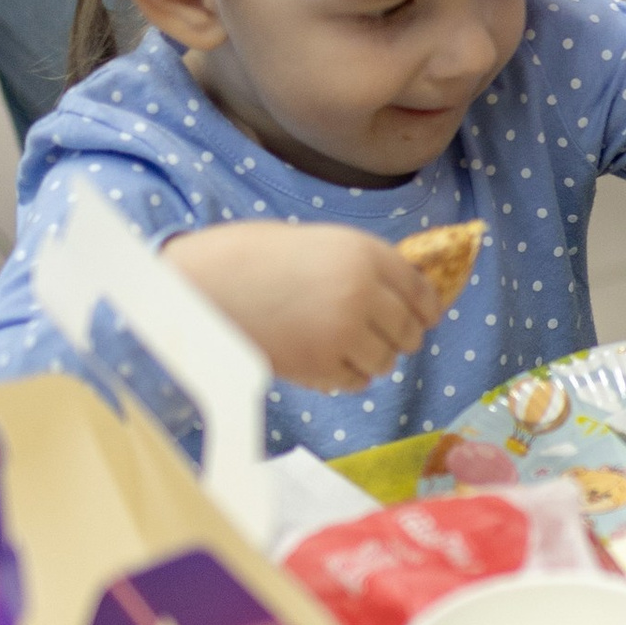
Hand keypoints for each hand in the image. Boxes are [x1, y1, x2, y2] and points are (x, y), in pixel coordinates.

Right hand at [162, 224, 437, 392]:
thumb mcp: (313, 244)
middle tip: (381, 338)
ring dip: (371, 359)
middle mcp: (363, 290)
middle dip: (399, 337)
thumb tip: (396, 294)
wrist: (198, 286)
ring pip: (386, 361)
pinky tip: (324, 362)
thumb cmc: (247, 258)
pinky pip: (356, 381)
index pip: (420, 288)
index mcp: (363, 251)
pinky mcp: (321, 365)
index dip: (427, 307)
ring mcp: (344, 331)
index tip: (425, 317)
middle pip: (409, 330)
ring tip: (343, 349)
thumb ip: (356, 265)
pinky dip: (347, 376)